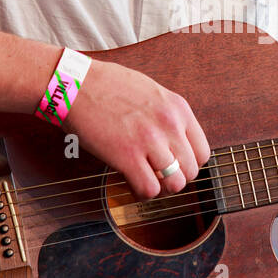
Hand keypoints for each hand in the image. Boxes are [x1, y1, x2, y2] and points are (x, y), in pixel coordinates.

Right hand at [67, 58, 210, 198]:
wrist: (75, 85)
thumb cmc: (107, 86)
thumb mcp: (151, 91)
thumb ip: (168, 115)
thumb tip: (176, 141)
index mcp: (178, 108)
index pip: (202, 151)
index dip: (188, 164)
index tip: (174, 165)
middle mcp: (169, 124)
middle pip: (191, 171)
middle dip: (175, 178)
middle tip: (158, 175)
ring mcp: (149, 141)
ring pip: (175, 184)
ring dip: (161, 187)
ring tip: (145, 179)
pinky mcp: (127, 156)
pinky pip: (149, 189)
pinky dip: (142, 193)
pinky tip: (131, 182)